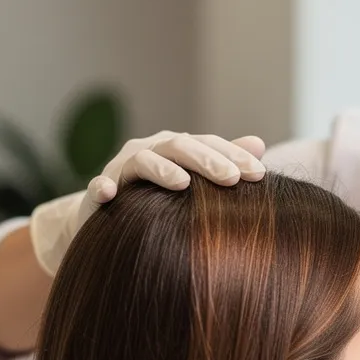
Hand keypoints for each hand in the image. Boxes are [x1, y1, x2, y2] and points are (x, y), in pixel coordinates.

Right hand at [28, 132, 266, 273]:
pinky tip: (110, 194)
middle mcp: (150, 149)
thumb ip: (222, 161)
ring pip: (143, 160)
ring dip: (162, 169)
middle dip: (207, 161)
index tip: (259, 175)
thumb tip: (259, 145)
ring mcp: (123, 167)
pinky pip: (99, 185)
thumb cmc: (159, 196)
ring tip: (182, 184)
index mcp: (176, 147)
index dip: (234, 156)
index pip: (209, 145)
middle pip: (179, 146)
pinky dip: (103, 187)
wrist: (110, 215)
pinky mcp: (101, 190)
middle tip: (231, 179)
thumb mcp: (192, 178)